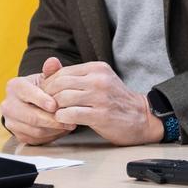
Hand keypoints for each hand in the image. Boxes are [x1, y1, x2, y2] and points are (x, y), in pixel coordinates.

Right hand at [0, 57, 76, 144]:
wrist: (32, 102)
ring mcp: (11, 121)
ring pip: (33, 129)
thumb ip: (51, 70)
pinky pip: (34, 139)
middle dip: (51, 119)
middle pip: (30, 116)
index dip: (41, 100)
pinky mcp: (16, 134)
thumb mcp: (47, 77)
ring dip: (53, 129)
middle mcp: (8, 104)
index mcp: (14, 86)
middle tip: (68, 119)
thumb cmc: (42, 88)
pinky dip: (49, 136)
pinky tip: (61, 130)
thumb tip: (53, 62)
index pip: (27, 93)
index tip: (54, 105)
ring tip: (69, 125)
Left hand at [41, 61, 163, 145]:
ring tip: (54, 114)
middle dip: (48, 97)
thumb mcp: (98, 80)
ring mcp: (101, 97)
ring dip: (54, 109)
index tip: (45, 95)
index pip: (63, 72)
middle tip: (45, 106)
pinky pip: (70, 114)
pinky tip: (64, 121)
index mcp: (98, 68)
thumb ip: (75, 75)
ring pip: (62, 99)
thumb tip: (48, 66)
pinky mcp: (101, 115)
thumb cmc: (115, 100)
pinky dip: (61, 119)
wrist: (141, 116)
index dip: (49, 84)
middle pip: (60, 84)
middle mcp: (99, 79)